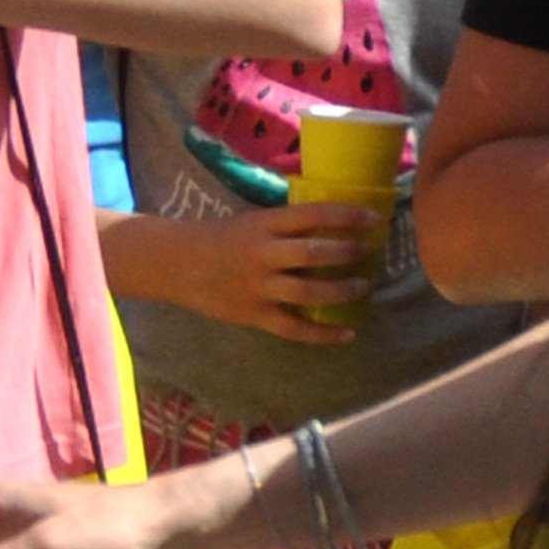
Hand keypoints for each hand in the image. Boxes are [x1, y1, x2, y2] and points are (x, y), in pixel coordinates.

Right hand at [181, 199, 380, 342]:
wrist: (175, 263)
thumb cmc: (218, 238)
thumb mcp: (252, 221)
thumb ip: (286, 226)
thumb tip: (335, 225)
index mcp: (263, 224)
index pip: (312, 215)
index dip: (346, 215)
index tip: (373, 216)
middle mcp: (262, 254)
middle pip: (313, 253)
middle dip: (347, 252)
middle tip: (368, 250)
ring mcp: (258, 287)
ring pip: (309, 292)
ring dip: (342, 290)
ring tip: (363, 286)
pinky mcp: (254, 315)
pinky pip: (295, 328)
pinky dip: (323, 333)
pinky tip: (348, 333)